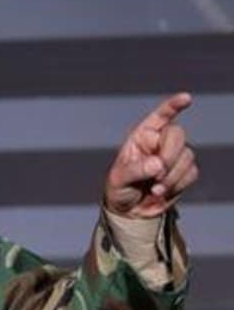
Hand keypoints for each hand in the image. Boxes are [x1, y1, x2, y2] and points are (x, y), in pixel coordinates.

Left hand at [104, 92, 197, 218]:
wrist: (129, 211)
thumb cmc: (119, 189)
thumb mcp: (119, 179)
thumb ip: (135, 170)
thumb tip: (157, 164)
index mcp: (142, 136)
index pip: (160, 116)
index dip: (173, 106)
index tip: (186, 98)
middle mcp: (160, 142)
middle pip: (177, 135)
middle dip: (169, 155)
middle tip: (157, 174)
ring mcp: (174, 156)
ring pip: (187, 156)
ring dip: (171, 176)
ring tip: (154, 189)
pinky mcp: (184, 171)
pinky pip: (191, 172)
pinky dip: (177, 185)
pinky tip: (162, 192)